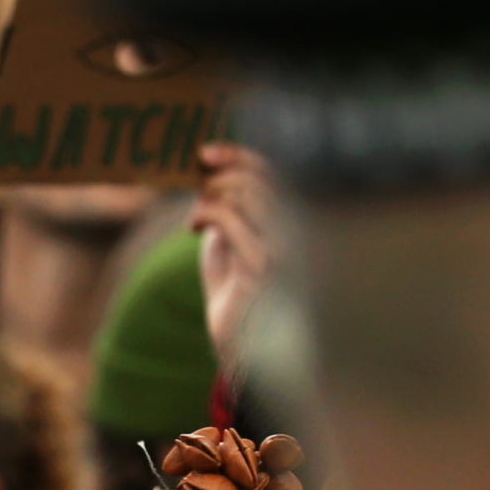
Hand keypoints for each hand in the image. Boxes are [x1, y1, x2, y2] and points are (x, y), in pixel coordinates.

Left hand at [191, 143, 276, 374]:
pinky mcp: (263, 265)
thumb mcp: (227, 237)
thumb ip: (229, 204)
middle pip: (260, 177)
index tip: (206, 152)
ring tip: (198, 215)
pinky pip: (231, 220)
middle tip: (198, 188)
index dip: (239, 155)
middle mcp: (296, 229)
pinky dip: (205, 214)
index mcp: (290, 219)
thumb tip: (212, 169)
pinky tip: (193, 227)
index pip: (273, 172)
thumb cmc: (231, 286)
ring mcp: (283, 246)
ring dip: (212, 196)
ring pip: (247, 194)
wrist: (235, 337)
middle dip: (222, 174)